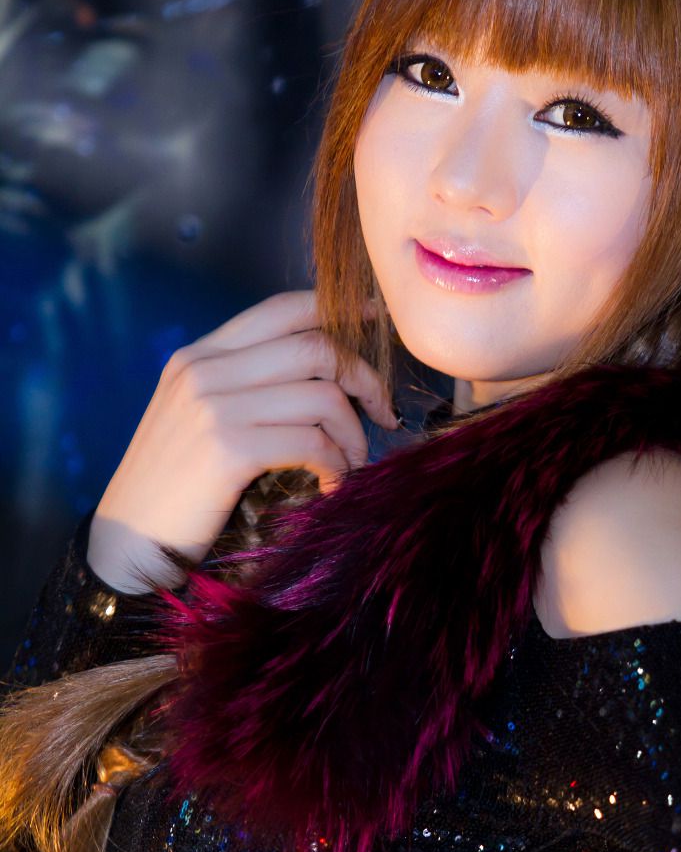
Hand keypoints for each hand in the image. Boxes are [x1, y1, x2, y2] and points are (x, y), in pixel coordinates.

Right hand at [87, 289, 398, 592]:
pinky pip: (312, 441)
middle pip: (314, 347)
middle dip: (365, 378)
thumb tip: (325, 374)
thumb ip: (244, 386)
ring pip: (322, 394)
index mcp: (198, 356)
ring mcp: (213, 407)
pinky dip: (336, 464)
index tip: (375, 324)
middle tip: (382, 413)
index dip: (339, 310)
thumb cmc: (174, 488)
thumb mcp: (197, 419)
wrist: (128, 542)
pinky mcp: (226, 449)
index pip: (282, 309)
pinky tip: (332, 484)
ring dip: (353, 433)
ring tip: (351, 462)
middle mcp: (203, 371)